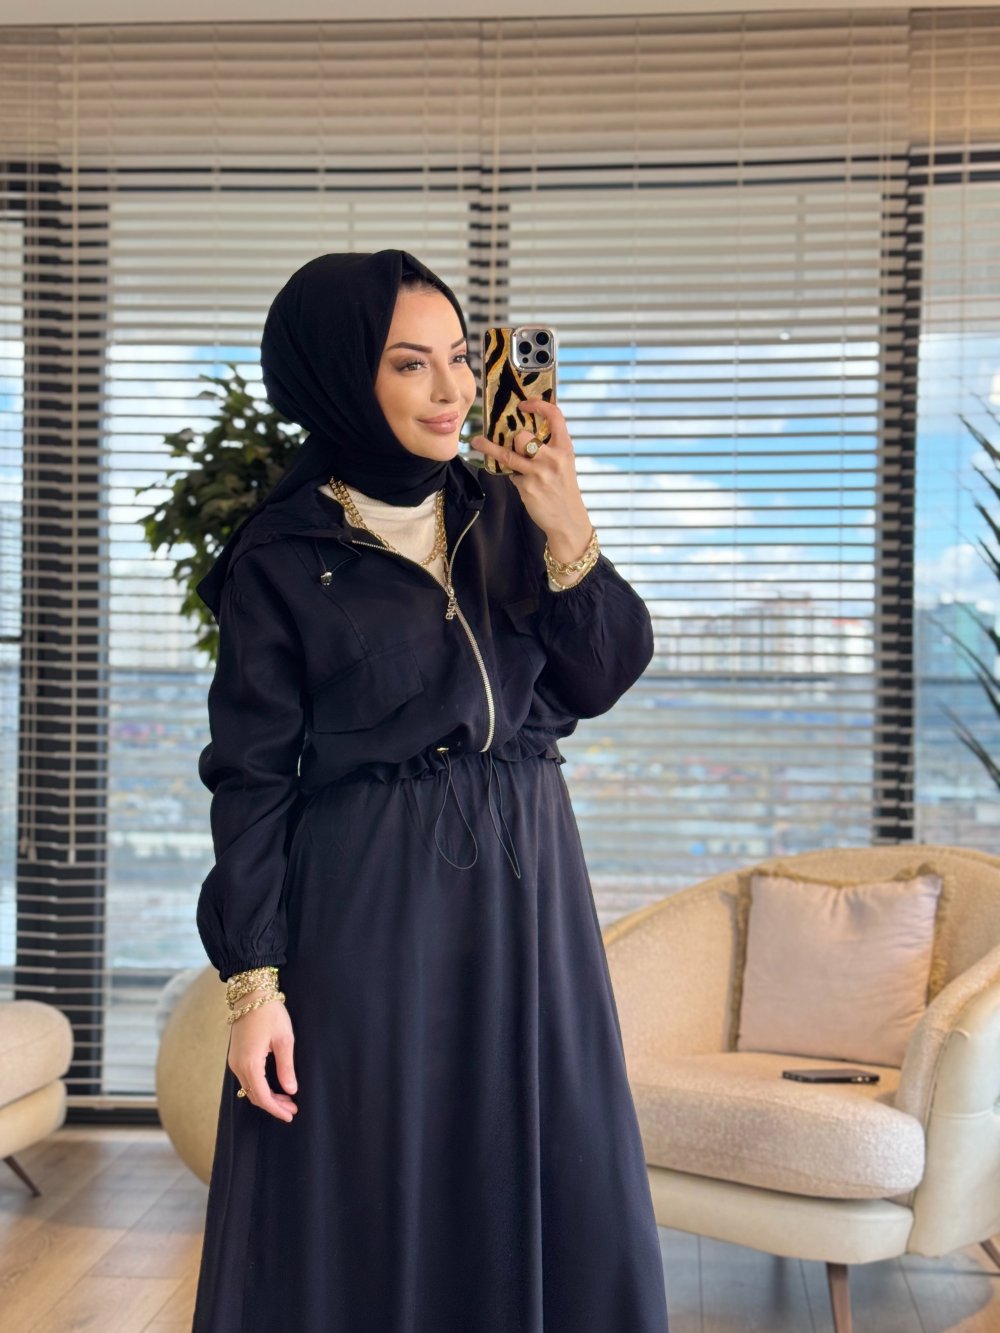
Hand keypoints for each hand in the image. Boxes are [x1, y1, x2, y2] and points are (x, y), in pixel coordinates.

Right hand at [228, 991, 298, 1121]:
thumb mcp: (284, 1040)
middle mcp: (238, 1066)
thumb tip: (291, 1090)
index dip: (276, 1109)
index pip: (262, 1096)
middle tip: (292, 1109)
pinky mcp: (236, 1055)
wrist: (251, 994)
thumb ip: (286, 1067)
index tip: (290, 1115)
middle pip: (254, 1096)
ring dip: (267, 1096)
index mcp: (249, 1063)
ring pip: (249, 1088)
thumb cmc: (270, 1014)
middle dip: (273, 1105)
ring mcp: (234, 1061)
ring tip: (286, 1099)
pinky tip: (273, 1086)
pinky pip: (246, 1079)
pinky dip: (259, 1086)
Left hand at [470, 399, 592, 559]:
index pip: (555, 416)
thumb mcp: (563, 464)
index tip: (524, 404)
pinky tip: (521, 483)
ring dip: (489, 447)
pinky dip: (512, 476)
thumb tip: (520, 434)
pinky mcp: (527, 487)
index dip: (538, 405)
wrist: (568, 520)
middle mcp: (553, 458)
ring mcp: (539, 473)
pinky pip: (510, 474)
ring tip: (477, 442)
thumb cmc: (563, 490)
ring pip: (508, 454)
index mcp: (565, 448)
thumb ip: (548, 448)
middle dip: (515, 439)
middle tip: (514, 444)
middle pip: (523, 436)